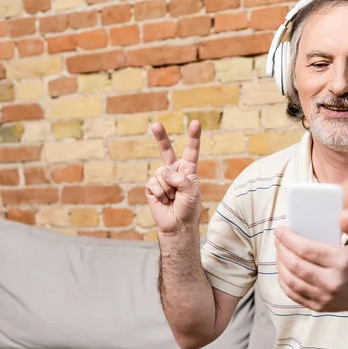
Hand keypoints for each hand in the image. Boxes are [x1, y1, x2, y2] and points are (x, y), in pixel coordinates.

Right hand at [146, 120, 201, 235]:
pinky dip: (161, 193)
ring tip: (172, 198)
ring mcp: (162, 178)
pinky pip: (154, 182)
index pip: (191, 151)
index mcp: (188, 170)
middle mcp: (174, 171)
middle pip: (166, 151)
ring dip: (169, 188)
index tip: (196, 123)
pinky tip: (164, 200)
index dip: (193, 137)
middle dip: (160, 137)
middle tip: (155, 124)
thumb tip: (163, 172)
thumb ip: (181, 179)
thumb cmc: (189, 208)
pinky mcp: (152, 187)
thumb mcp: (192, 192)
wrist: (177, 225)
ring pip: (161, 173)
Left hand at [274, 211, 347, 313]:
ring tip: (279, 251)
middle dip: (281, 249)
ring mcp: (325, 297)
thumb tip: (341, 214)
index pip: (307, 250)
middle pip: (296, 265)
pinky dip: (283, 281)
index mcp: (342, 262)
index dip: (289, 239)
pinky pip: (294, 294)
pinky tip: (282, 269)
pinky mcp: (319, 307)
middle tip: (278, 239)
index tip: (280, 230)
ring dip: (280, 264)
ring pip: (292, 280)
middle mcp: (333, 282)